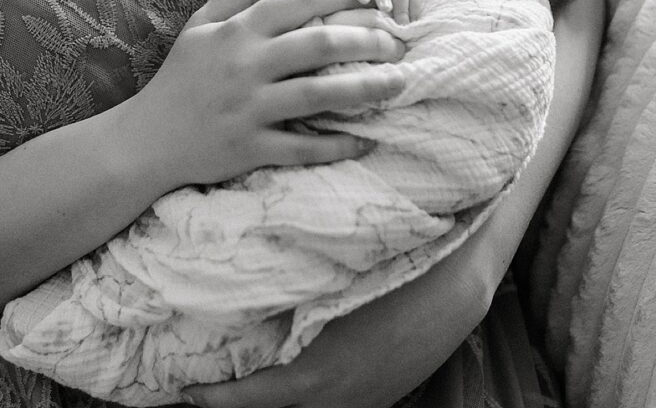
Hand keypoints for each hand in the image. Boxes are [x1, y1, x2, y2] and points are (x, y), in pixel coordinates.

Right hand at [122, 0, 405, 193]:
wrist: (144, 140)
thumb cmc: (179, 77)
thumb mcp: (200, 24)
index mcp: (237, 31)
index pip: (297, 1)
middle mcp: (246, 65)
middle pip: (320, 45)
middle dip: (368, 40)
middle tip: (400, 42)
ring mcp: (249, 108)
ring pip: (319, 94)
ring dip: (366, 88)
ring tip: (399, 83)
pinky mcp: (251, 148)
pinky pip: (303, 147)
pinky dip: (336, 146)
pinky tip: (365, 141)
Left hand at [179, 245, 486, 407]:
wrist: (457, 283)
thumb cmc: (395, 273)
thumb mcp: (336, 284)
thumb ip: (294, 296)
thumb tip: (250, 291)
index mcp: (320, 374)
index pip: (254, 399)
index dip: (215, 400)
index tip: (186, 392)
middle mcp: (339, 398)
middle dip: (243, 404)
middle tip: (206, 388)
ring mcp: (366, 401)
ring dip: (278, 401)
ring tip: (250, 381)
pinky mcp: (385, 396)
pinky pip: (339, 404)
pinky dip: (312, 397)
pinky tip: (304, 371)